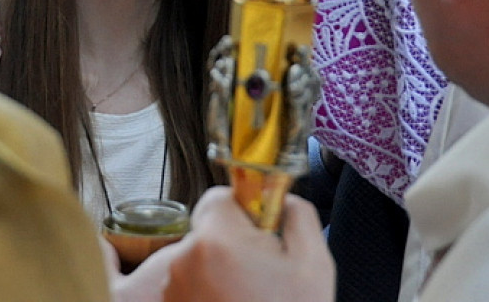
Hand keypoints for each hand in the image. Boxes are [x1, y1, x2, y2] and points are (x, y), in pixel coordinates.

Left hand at [161, 187, 334, 301]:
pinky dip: (210, 289)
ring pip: (201, 257)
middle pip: (210, 228)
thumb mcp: (314, 264)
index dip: (245, 209)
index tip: (263, 232)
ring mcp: (174, 286)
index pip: (219, 197)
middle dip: (235, 241)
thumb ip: (298, 215)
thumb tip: (284, 199)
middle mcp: (185, 260)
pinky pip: (192, 283)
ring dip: (222, 267)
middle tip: (263, 270)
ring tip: (251, 295)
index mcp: (216, 239)